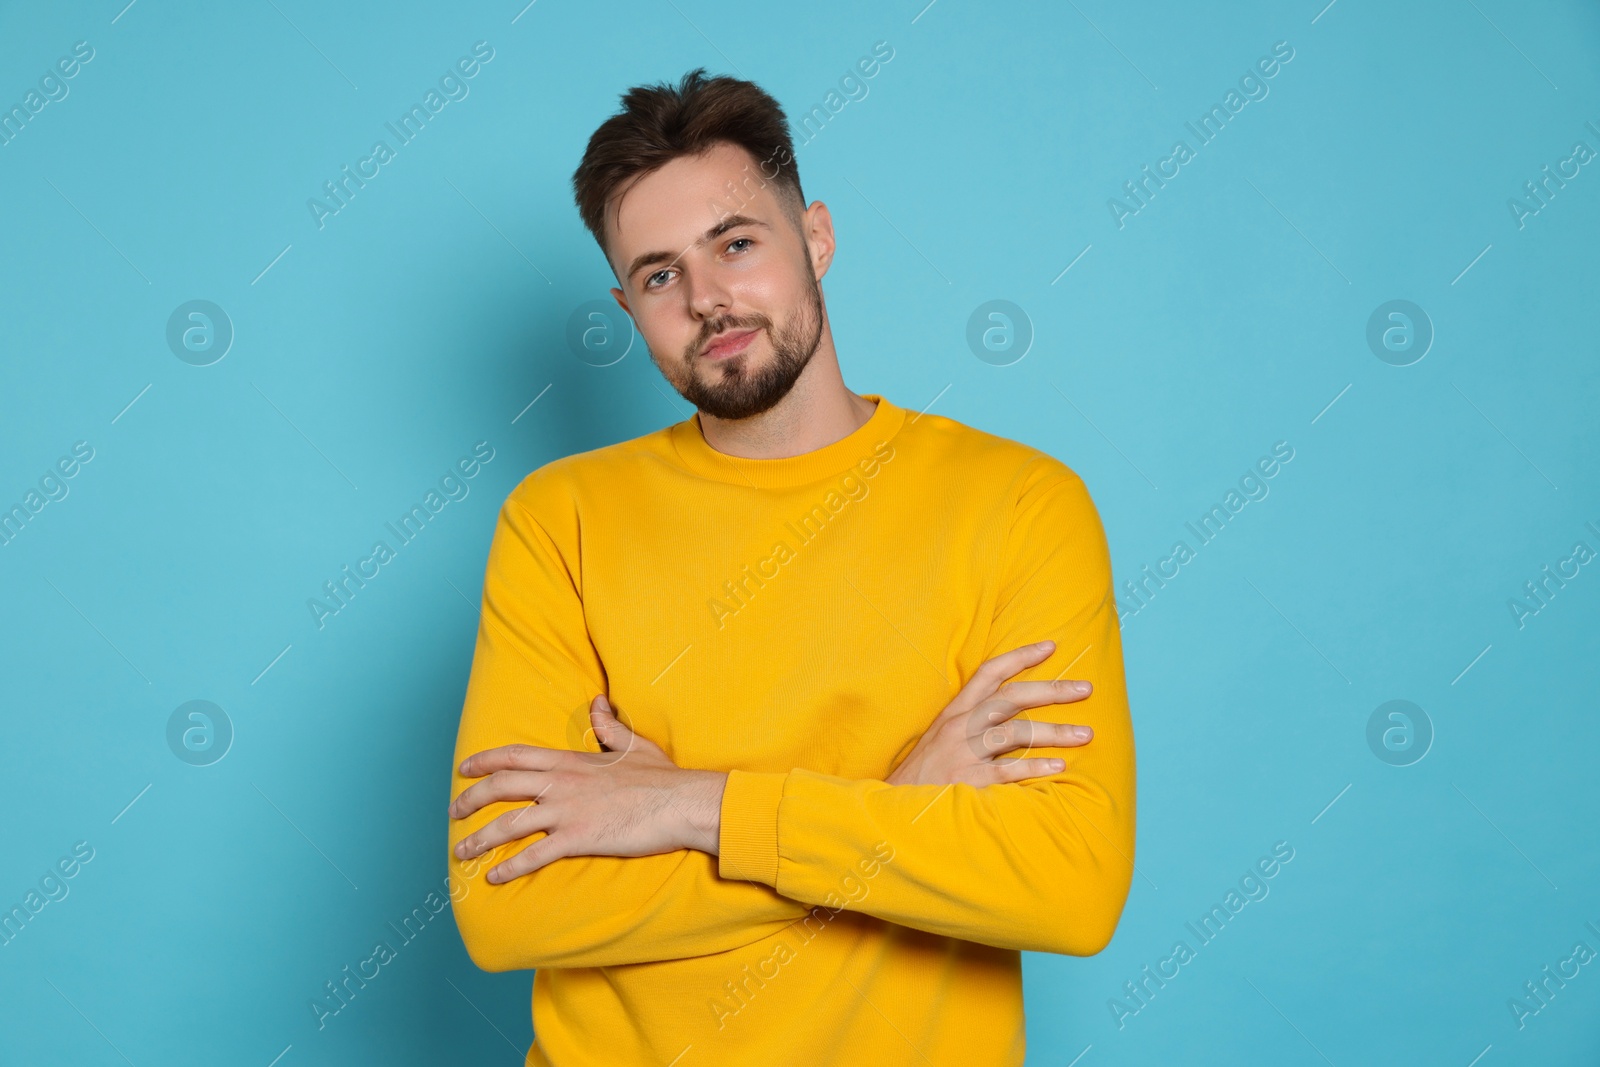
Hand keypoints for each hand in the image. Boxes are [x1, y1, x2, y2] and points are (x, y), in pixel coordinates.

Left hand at [449, 695, 726, 882]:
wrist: (682, 803)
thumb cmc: (661, 777)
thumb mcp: (632, 745)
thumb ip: (608, 727)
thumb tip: (597, 703)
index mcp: (570, 761)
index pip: (515, 755)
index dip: (484, 761)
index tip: (463, 769)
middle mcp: (561, 783)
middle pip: (501, 787)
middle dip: (469, 800)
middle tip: (452, 812)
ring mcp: (567, 812)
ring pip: (509, 825)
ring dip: (479, 839)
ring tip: (461, 852)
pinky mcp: (579, 839)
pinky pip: (534, 856)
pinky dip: (510, 868)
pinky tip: (495, 877)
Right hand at [885, 640, 1093, 787]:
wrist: (894, 805)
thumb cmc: (923, 772)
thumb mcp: (941, 737)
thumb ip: (970, 722)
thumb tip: (1011, 713)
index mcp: (955, 711)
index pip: (989, 672)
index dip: (1020, 656)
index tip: (1050, 647)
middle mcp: (960, 725)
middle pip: (1012, 697)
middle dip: (1052, 690)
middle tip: (1085, 688)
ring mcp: (963, 751)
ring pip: (1016, 732)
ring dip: (1055, 732)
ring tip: (1085, 734)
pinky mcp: (968, 779)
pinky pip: (1008, 769)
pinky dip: (1035, 767)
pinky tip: (1058, 767)